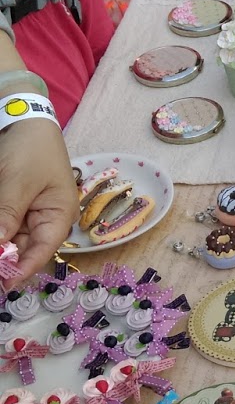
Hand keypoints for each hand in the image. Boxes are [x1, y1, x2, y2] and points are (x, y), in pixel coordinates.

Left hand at [0, 121, 77, 279]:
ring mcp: (30, 215)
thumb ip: (6, 215)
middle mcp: (47, 221)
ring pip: (10, 239)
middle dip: (5, 256)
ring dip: (0, 243)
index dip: (21, 270)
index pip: (41, 251)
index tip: (3, 283)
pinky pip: (5, 227)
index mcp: (59, 216)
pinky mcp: (15, 209)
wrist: (25, 119)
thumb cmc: (30, 148)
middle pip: (23, 249)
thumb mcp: (17, 181)